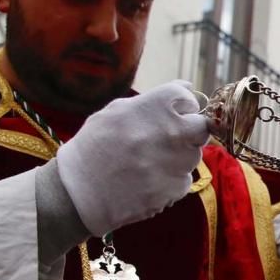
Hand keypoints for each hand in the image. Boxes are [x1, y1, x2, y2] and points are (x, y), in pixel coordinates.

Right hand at [56, 81, 207, 235]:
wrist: (79, 192)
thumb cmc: (94, 147)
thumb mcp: (115, 112)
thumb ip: (154, 100)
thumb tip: (187, 87)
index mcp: (155, 106)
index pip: (188, 98)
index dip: (179, 107)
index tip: (168, 115)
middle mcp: (172, 130)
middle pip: (201, 127)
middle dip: (188, 132)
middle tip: (167, 140)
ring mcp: (177, 161)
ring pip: (194, 155)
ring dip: (178, 156)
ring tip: (147, 162)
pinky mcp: (177, 187)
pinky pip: (184, 178)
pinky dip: (170, 179)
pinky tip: (146, 180)